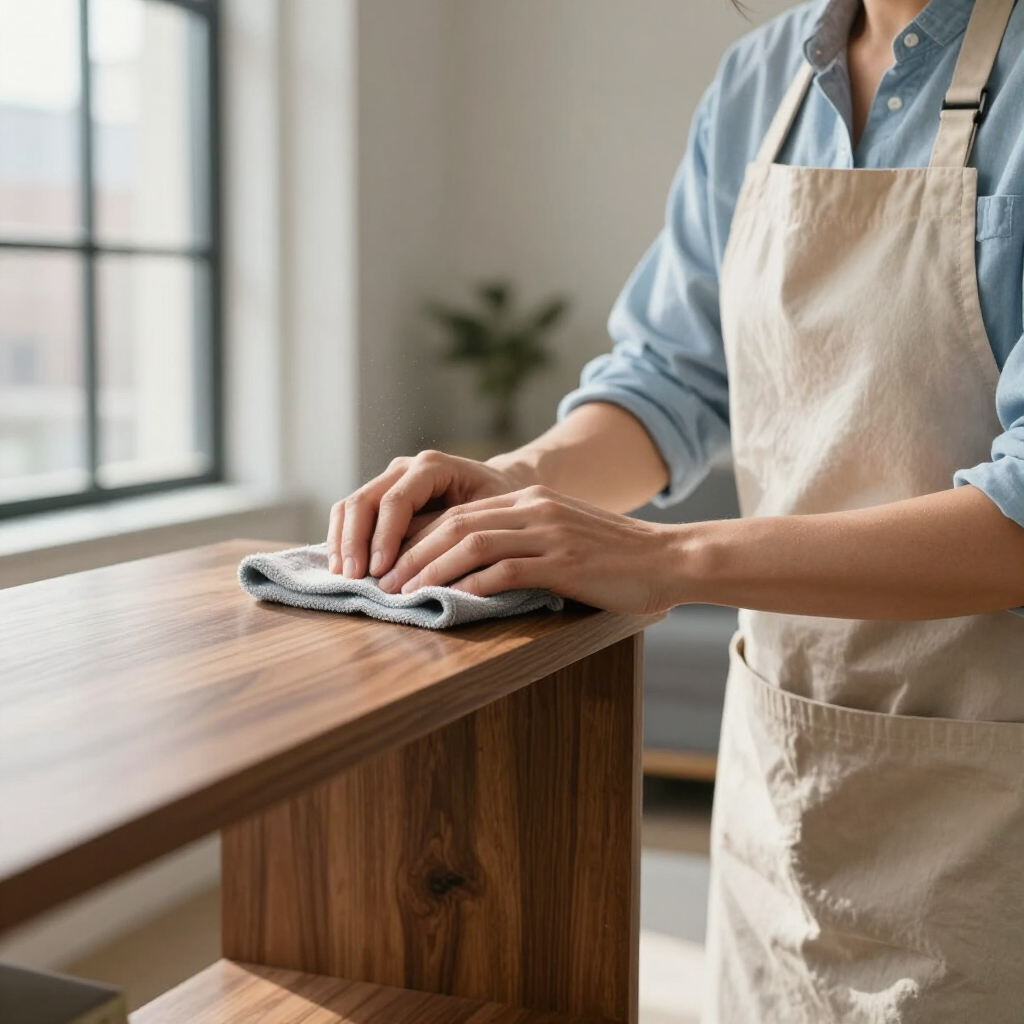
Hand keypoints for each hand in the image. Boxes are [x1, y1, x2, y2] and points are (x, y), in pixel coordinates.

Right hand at [326, 450, 531, 579]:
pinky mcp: (379, 495)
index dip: (384, 537)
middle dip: (356, 541)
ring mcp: (388, 479)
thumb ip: (453, 534)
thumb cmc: (497, 503)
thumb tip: (422, 568)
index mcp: (432, 466)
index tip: (379, 570)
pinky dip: (342, 538)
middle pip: (365, 501)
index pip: (396, 501)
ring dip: (343, 541)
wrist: (497, 486)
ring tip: (343, 575)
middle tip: (354, 577)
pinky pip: (350, 513)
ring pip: (351, 505)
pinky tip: (341, 565)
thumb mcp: (487, 516)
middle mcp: (404, 467)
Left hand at [378, 485, 685, 615]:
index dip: (421, 538)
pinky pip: (504, 570)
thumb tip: (483, 566)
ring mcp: (549, 533)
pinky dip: (471, 585)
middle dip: (412, 553)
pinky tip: (450, 601)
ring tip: (404, 593)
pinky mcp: (563, 562)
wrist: (671, 559)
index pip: (461, 513)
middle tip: (385, 580)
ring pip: (471, 543)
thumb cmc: (619, 558)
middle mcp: (535, 509)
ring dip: (431, 570)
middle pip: (456, 524)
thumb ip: (528, 540)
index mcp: (532, 500)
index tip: (395, 562)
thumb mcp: (567, 535)